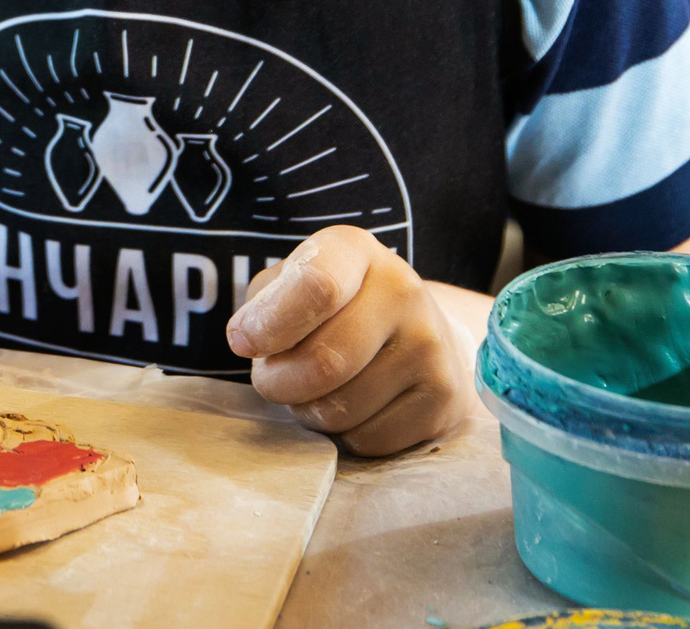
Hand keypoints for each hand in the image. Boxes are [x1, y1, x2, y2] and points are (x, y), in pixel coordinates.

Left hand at [227, 224, 476, 454]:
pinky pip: (368, 440)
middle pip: (323, 362)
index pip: (317, 287)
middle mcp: (403, 290)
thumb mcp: (293, 283)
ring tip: (316, 390)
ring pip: (341, 409)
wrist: (417, 333)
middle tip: (273, 380)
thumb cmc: (336, 307)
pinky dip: (345, 435)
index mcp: (355, 250)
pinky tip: (354, 407)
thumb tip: (248, 338)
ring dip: (309, 411)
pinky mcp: (444, 397)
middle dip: (279, 383)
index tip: (245, 343)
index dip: (270, 325)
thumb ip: (263, 303)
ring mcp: (430, 345)